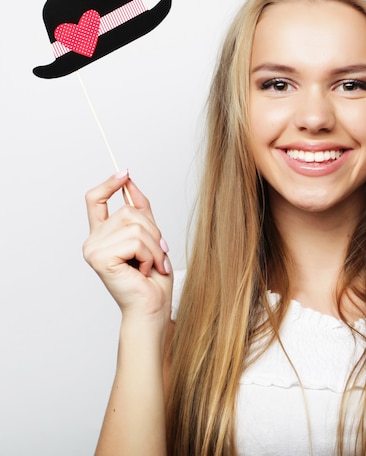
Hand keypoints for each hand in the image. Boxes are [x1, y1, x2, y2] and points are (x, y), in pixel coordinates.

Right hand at [83, 170, 172, 320]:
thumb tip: (129, 181)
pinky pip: (135, 240)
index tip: (124, 173)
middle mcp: (93, 240)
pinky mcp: (100, 258)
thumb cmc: (153, 280)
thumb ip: (140, 211)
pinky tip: (144, 270)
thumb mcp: (151, 237)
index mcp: (103, 235)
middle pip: (128, 210)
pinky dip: (149, 254)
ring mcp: (93, 249)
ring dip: (153, 246)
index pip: (95, 200)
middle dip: (152, 230)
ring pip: (134, 225)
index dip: (109, 184)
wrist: (153, 308)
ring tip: (152, 265)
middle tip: (157, 256)